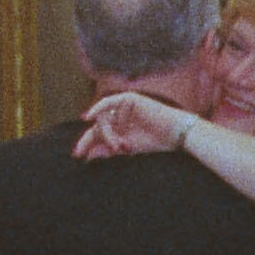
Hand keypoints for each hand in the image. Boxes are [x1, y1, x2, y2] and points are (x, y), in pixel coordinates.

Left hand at [74, 90, 189, 162]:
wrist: (176, 134)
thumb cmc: (157, 143)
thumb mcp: (129, 149)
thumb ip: (109, 149)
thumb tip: (89, 155)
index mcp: (120, 129)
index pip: (97, 134)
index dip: (87, 143)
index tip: (78, 155)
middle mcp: (120, 117)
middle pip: (97, 126)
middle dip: (94, 140)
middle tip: (94, 153)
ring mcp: (124, 107)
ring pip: (103, 119)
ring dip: (107, 133)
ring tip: (119, 146)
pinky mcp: (129, 99)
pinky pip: (108, 102)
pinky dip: (96, 108)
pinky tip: (87, 117)